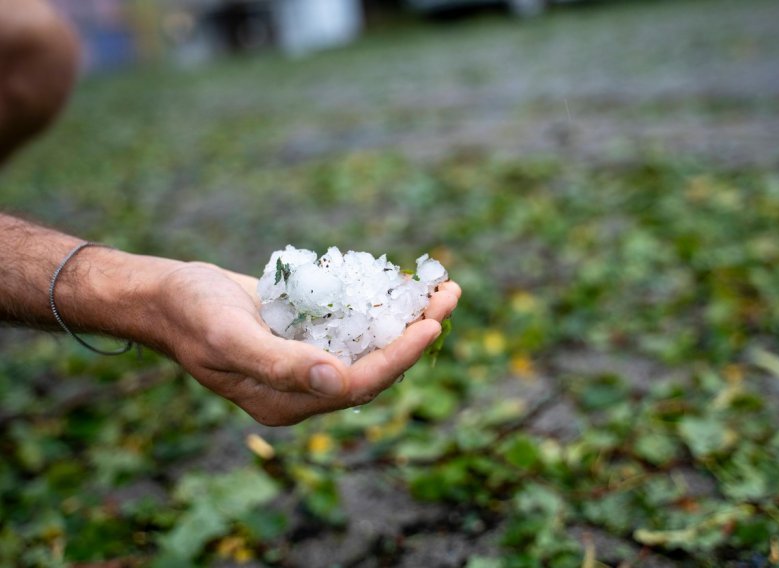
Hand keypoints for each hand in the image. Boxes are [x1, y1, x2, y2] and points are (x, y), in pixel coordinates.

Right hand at [151, 262, 460, 425]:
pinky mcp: (306, 335)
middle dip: (415, 334)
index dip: (398, 358)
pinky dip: (379, 305)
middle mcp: (303, 386)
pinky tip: (401, 284)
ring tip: (440, 287)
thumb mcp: (229, 336)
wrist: (166, 295)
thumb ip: (279, 364)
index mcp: (286, 401)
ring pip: (369, 344)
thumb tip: (336, 382)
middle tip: (449, 296)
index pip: (358, 386)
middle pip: (374, 366)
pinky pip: (353, 325)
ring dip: (405, 317)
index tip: (431, 326)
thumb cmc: (190, 314)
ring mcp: (306, 360)